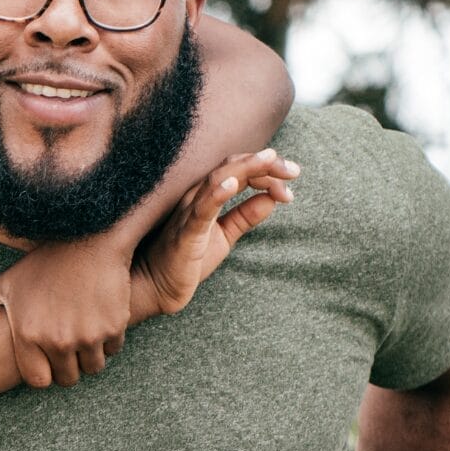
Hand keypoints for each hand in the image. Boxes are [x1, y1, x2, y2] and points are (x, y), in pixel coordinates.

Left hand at [0, 238, 131, 387]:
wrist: (89, 238)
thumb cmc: (45, 262)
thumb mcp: (8, 281)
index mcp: (28, 335)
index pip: (38, 380)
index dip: (44, 373)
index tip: (48, 362)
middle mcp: (57, 341)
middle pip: (67, 379)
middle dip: (69, 368)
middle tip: (70, 350)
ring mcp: (87, 336)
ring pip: (92, 367)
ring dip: (90, 356)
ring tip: (86, 334)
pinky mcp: (112, 328)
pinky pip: (113, 349)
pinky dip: (109, 340)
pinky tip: (101, 320)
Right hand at [132, 149, 297, 318]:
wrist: (156, 289)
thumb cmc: (185, 261)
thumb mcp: (224, 236)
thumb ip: (246, 216)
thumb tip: (273, 198)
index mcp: (205, 197)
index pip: (238, 171)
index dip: (267, 171)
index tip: (291, 180)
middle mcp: (195, 198)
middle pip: (231, 167)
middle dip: (264, 164)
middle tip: (294, 170)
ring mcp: (187, 214)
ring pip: (217, 180)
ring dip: (246, 168)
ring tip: (271, 161)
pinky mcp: (184, 234)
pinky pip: (201, 210)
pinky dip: (216, 194)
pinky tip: (233, 184)